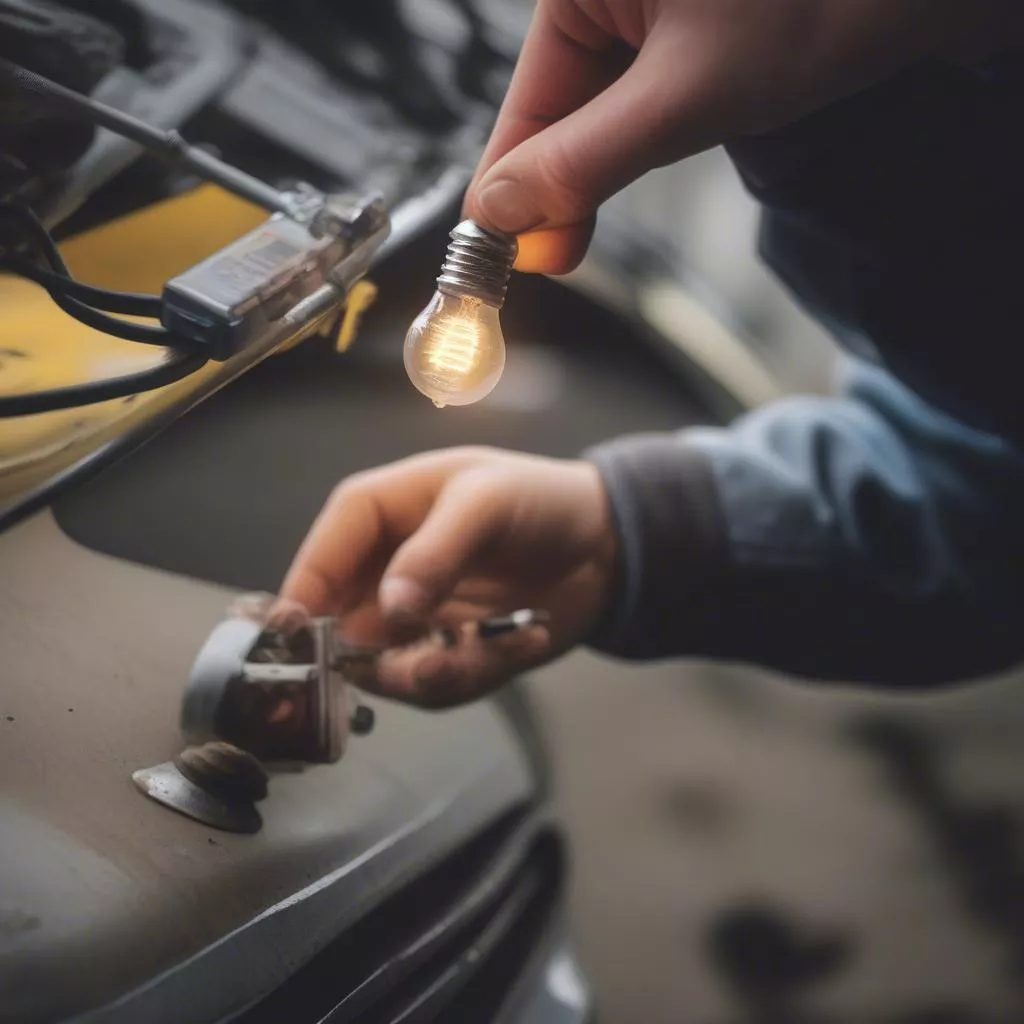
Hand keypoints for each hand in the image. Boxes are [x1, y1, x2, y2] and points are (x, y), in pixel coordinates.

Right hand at [280, 447, 617, 707]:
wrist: (604, 543)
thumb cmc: (538, 498)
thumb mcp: (486, 503)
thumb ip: (435, 551)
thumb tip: (389, 608)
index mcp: (376, 514)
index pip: (319, 559)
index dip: (304, 601)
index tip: (304, 645)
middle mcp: (382, 571)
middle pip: (343, 631)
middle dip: (385, 660)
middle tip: (437, 663)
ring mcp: (413, 618)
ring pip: (392, 671)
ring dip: (447, 670)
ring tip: (504, 642)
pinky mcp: (446, 652)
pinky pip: (440, 685)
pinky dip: (484, 671)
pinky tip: (528, 636)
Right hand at [464, 0, 1009, 274]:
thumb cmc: (822, 1)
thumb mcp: (685, 97)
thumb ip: (584, 160)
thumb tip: (501, 212)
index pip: (526, 97)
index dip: (511, 184)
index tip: (496, 253)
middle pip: (557, 104)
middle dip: (558, 183)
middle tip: (553, 258)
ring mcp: (648, 7)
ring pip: (599, 107)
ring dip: (596, 171)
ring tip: (580, 230)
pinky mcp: (689, 25)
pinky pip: (639, 95)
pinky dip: (635, 143)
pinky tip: (626, 177)